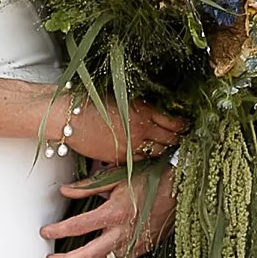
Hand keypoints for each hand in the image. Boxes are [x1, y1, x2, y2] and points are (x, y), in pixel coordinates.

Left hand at [44, 164, 177, 257]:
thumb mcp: (117, 177)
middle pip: (88, 255)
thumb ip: (89, 186)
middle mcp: (123, 232)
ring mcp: (134, 243)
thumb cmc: (150, 178)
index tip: (45, 232)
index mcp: (115, 212)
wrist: (180, 188)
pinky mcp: (143, 248)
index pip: (78, 226)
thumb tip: (65, 190)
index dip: (58, 231)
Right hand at [64, 96, 184, 167]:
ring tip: (169, 148)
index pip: (173, 121)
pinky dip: (146, 158)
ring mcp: (132, 145)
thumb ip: (140, 107)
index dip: (183, 125)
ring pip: (157, 152)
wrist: (69, 118)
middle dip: (178, 139)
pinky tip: (149, 155)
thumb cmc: (91, 102)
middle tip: (183, 139)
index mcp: (143, 110)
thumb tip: (154, 113)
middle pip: (170, 139)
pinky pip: (141, 160)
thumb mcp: (121, 97)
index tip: (187, 125)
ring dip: (164, 150)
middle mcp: (141, 129)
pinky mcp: (121, 158)